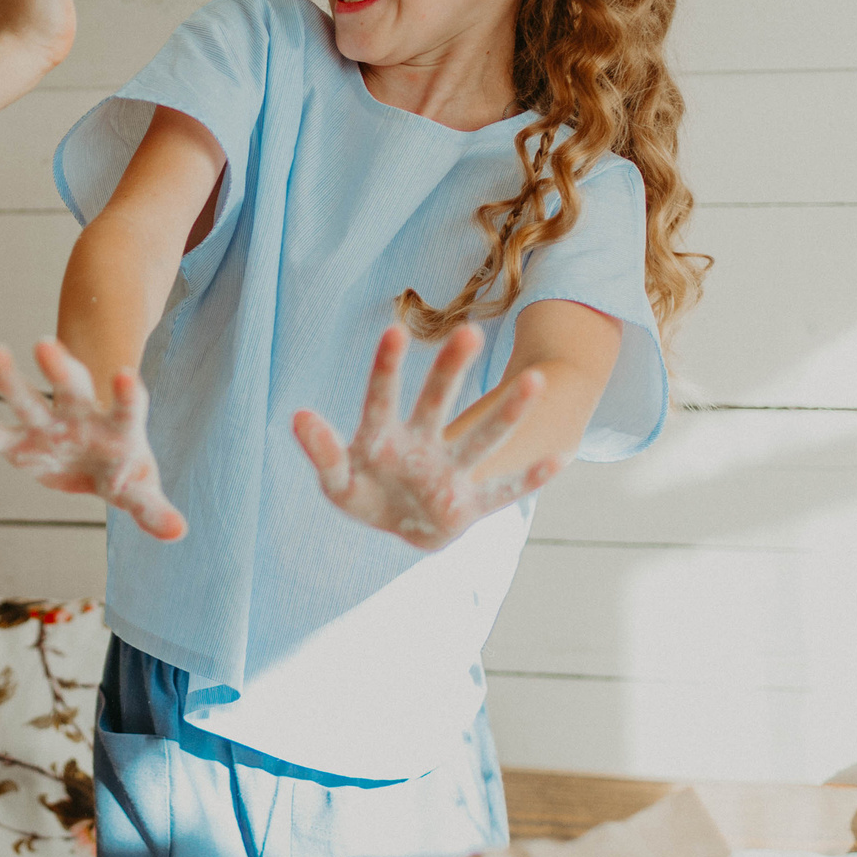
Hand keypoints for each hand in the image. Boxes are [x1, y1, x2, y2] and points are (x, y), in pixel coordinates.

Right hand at [0, 338, 185, 540]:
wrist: (98, 457)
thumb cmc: (124, 469)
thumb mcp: (141, 491)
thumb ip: (154, 509)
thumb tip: (179, 532)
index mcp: (119, 427)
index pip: (127, 408)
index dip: (127, 394)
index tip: (125, 375)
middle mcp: (80, 416)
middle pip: (71, 388)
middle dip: (60, 369)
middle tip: (46, 344)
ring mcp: (47, 424)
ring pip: (27, 398)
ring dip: (9, 380)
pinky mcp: (18, 442)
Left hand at [292, 324, 562, 552]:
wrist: (402, 526)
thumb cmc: (368, 493)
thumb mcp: (337, 483)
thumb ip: (322, 452)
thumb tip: (297, 415)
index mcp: (384, 436)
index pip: (381, 396)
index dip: (386, 367)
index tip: (394, 331)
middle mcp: (422, 445)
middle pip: (437, 403)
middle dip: (451, 370)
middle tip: (470, 332)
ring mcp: (450, 473)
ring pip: (482, 440)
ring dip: (508, 412)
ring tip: (536, 380)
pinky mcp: (470, 504)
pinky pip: (504, 492)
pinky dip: (530, 480)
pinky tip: (559, 459)